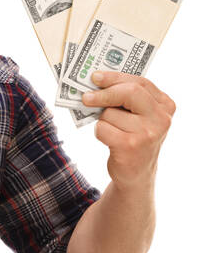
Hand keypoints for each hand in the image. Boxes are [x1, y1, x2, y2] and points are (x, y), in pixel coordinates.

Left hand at [82, 70, 175, 188]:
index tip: (96, 77)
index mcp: (166, 106)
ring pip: (111, 113)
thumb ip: (128, 99)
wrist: (136, 174)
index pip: (140, 82)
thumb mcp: (140, 117)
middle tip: (86, 97)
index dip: (116, 77)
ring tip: (113, 132)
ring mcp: (147, 133)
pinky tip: (109, 140)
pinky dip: (100, 132)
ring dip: (103, 120)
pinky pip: (103, 128)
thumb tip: (97, 83)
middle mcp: (161, 118)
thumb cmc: (135, 139)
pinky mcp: (130, 146)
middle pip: (128, 92)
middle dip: (104, 93)